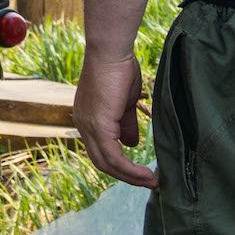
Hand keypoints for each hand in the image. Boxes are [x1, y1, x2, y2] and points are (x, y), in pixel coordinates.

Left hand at [72, 46, 156, 186]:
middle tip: (148, 182)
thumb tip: (131, 144)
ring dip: (131, 176)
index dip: (120, 166)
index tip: (141, 173)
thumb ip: (126, 124)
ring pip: (107, 162)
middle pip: (101, 162)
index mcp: (87, 120)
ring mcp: (88, 125)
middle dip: (126, 176)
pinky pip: (113, 156)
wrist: (111, 52)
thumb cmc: (119, 71)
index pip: (100, 152)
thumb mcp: (124, 104)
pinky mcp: (98, 124)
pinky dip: (130, 169)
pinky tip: (147, 173)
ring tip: (152, 182)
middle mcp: (83, 124)